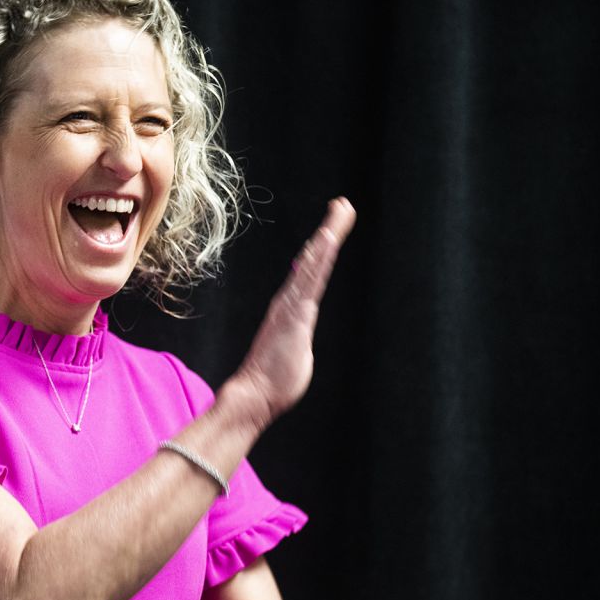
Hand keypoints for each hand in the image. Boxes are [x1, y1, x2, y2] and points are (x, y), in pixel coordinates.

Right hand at [233, 197, 355, 427]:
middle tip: (343, 204)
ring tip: (341, 210)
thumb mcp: (292, 353)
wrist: (255, 395)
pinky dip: (319, 257)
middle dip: (330, 230)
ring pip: (313, 263)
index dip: (321, 248)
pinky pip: (309, 280)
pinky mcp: (296, 314)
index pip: (309, 272)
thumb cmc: (273, 383)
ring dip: (329, 235)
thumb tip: (295, 337)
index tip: (331, 227)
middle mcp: (290, 301)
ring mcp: (292, 305)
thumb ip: (296, 338)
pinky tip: (328, 239)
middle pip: (313, 258)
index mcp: (291, 309)